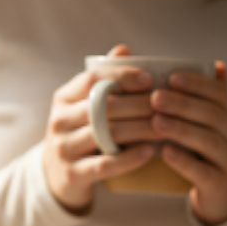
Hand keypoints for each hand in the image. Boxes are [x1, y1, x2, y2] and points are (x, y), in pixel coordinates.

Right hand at [42, 44, 160, 214]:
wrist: (59, 176)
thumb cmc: (82, 133)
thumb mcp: (85, 106)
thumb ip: (104, 80)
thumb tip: (123, 49)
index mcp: (63, 98)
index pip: (92, 79)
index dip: (122, 76)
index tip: (150, 79)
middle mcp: (59, 120)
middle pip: (103, 106)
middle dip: (139, 104)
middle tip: (167, 105)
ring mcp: (63, 148)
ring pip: (106, 133)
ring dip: (140, 129)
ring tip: (166, 127)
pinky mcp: (72, 174)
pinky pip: (105, 164)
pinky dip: (130, 158)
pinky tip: (150, 152)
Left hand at [151, 61, 226, 225]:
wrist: (223, 193)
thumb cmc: (208, 149)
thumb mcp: (212, 122)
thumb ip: (210, 96)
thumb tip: (216, 63)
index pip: (219, 94)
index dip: (197, 84)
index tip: (171, 77)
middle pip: (213, 115)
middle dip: (183, 104)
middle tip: (155, 98)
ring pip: (209, 141)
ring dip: (181, 130)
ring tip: (156, 122)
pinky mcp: (219, 184)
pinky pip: (203, 171)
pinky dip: (183, 161)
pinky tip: (164, 152)